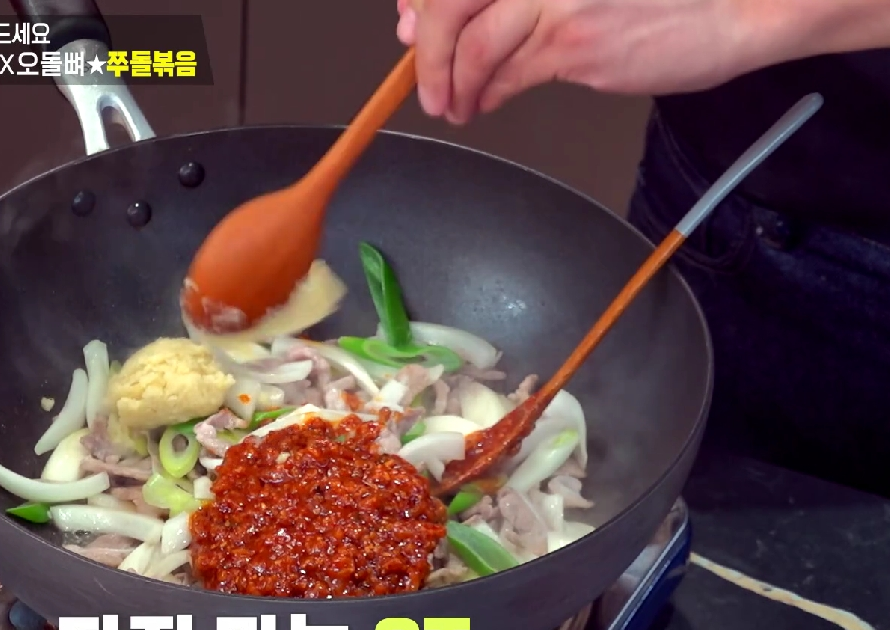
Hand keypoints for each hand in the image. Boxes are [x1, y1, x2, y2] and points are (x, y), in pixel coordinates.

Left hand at [396, 0, 769, 123]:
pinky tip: (482, 102)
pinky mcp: (574, 41)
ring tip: (453, 103)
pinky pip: (507, 74)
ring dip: (452, 84)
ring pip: (473, 46)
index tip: (409, 27)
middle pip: (448, 5)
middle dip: (426, 53)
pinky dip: (484, 94)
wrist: (735, 4)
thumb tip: (429, 13)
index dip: (422, 6)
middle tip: (425, 85)